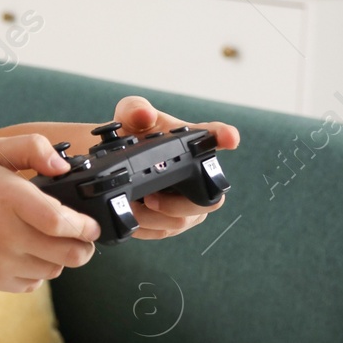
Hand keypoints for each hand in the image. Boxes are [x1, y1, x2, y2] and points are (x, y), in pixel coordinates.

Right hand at [0, 134, 97, 290]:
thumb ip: (33, 147)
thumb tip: (63, 167)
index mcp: (10, 200)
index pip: (62, 224)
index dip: (85, 227)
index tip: (89, 224)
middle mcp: (6, 235)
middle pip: (70, 255)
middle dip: (83, 246)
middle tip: (79, 236)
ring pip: (55, 270)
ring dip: (59, 257)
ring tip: (48, 241)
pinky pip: (33, 283)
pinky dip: (37, 270)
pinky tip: (25, 252)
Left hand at [112, 96, 240, 239]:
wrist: (113, 161)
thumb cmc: (131, 135)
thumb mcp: (128, 117)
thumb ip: (134, 110)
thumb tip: (144, 115)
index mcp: (192, 141)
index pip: (215, 136)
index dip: (225, 137)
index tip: (229, 138)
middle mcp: (198, 172)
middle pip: (209, 199)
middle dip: (177, 205)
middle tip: (149, 198)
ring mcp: (188, 200)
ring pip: (182, 221)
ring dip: (153, 219)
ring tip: (132, 207)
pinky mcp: (172, 220)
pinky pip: (164, 232)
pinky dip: (144, 228)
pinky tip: (131, 217)